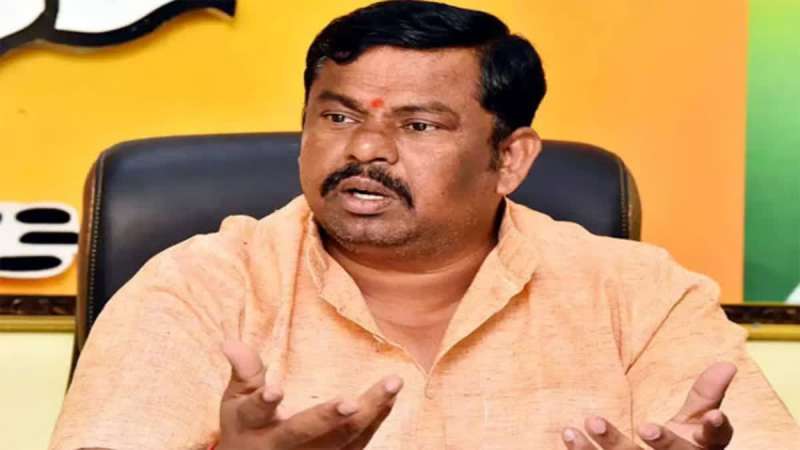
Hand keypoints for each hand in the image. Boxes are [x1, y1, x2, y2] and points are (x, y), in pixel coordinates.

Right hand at [217, 340, 402, 449]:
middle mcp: (280, 446)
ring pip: (341, 441)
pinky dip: (376, 420)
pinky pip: (358, 444)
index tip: (276, 389)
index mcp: (252, 426)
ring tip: (392, 384)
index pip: (256, 412)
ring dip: (370, 414)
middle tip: (351, 402)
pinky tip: (390, 398)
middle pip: (304, 433)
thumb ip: (243, 372)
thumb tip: (231, 342)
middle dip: (328, 418)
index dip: (264, 401)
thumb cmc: (245, 427)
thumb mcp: (235, 401)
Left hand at [562, 362, 736, 448]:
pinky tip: (569, 434)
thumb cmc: (683, 446)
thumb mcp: (695, 423)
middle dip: (663, 443)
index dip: (716, 429)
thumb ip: (706, 395)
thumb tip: (727, 363)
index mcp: (701, 448)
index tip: (714, 415)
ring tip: (591, 420)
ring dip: (608, 445)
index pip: (714, 440)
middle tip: (644, 427)